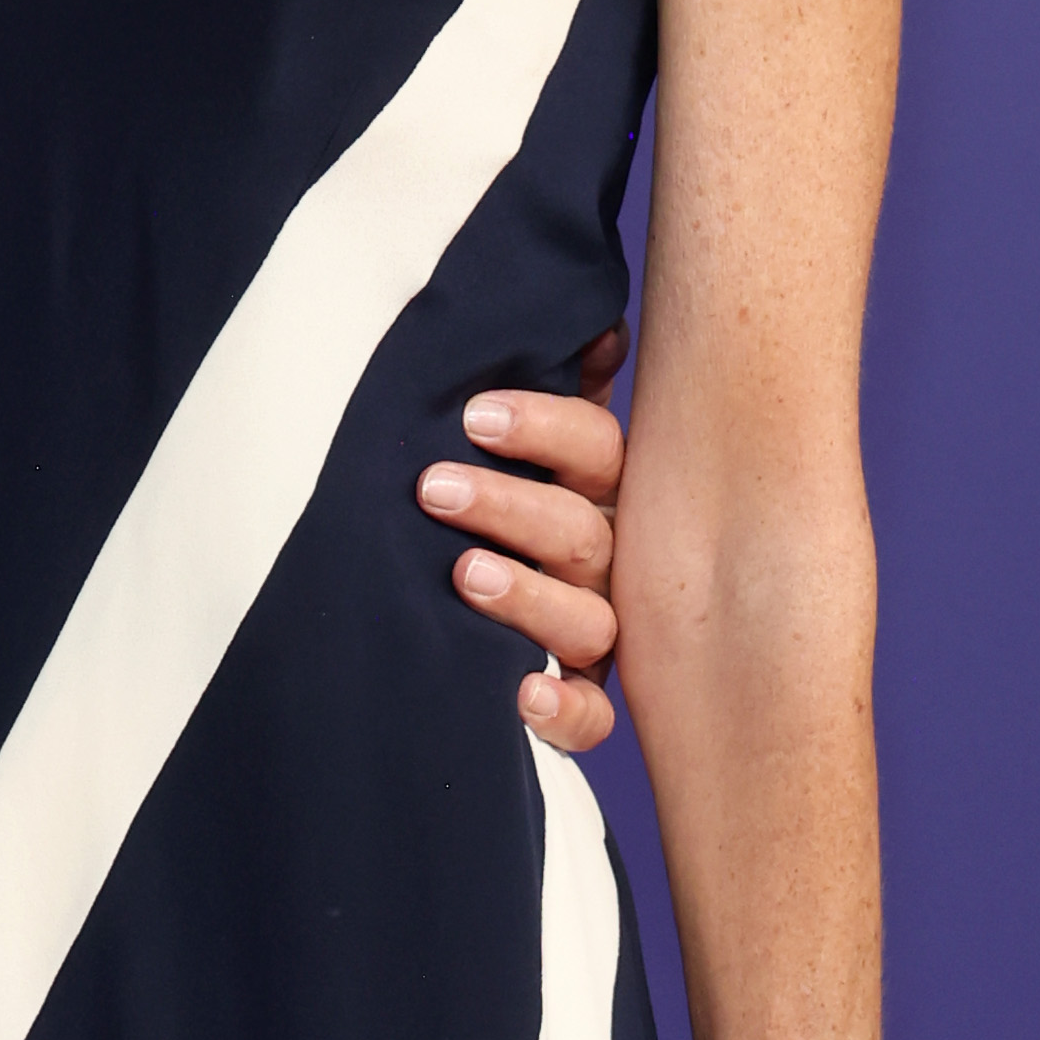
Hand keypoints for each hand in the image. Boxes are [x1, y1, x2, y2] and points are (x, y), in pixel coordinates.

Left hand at [422, 322, 627, 750]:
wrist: (454, 601)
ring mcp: (599, 630)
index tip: (472, 416)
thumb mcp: (509, 436)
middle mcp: (606, 559)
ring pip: (588, 620)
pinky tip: (522, 692)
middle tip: (433, 489)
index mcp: (595, 487)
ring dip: (527, 597)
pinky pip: (592, 714)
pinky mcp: (579, 696)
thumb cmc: (490, 491)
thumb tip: (597, 325)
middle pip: (582, 532)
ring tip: (463, 574)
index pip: (596, 449)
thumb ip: (555, 383)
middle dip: (509, 506)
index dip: (545, 428)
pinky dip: (564, 709)